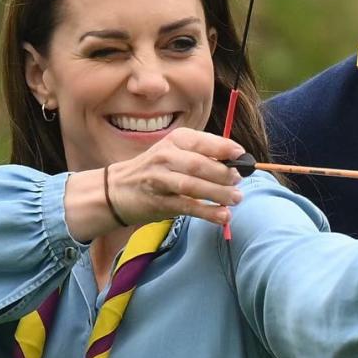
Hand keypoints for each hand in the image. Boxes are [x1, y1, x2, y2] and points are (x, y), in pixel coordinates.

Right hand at [64, 128, 245, 238]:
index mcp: (175, 140)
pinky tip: (222, 216)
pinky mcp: (158, 201)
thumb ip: (202, 156)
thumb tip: (236, 164)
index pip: (204, 141)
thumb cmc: (154, 171)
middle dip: (224, 174)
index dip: (225, 148)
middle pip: (201, 164)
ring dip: (218, 193)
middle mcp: (166, 156)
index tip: (243, 156)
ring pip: (194, 185)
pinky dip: (207, 212)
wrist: (115, 190)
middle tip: (239, 181)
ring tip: (236, 199)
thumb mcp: (175, 154)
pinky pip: (187, 206)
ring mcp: (160, 179)